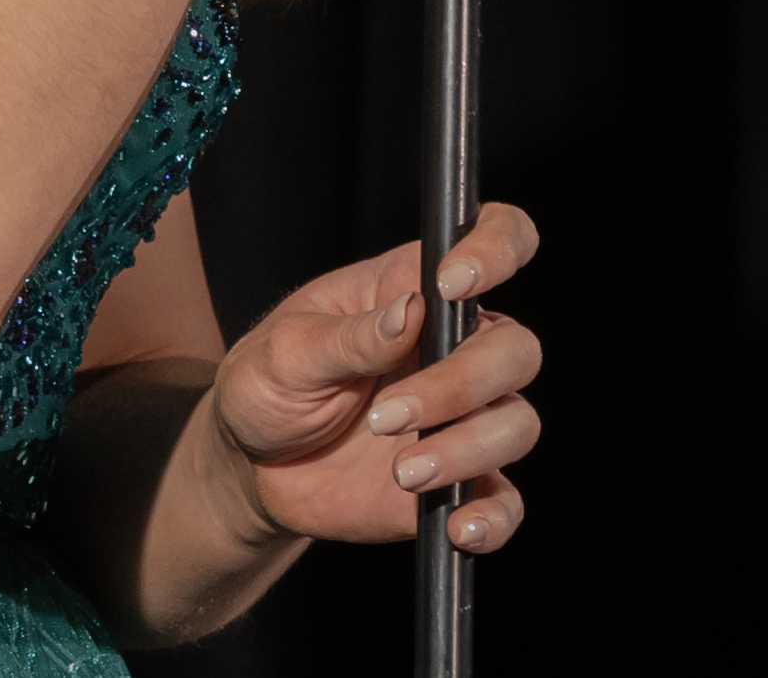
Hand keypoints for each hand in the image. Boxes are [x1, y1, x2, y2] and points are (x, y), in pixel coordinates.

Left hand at [205, 203, 541, 554]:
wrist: (250, 466)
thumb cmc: (267, 384)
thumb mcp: (286, 352)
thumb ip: (349, 336)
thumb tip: (410, 310)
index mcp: (416, 291)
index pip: (494, 240)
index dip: (496, 249)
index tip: (454, 283)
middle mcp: (455, 349)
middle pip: (514, 349)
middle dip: (462, 383)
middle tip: (387, 416)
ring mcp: (462, 418)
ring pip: (517, 422)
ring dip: (468, 448)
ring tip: (403, 471)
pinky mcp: (458, 482)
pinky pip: (504, 502)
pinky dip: (494, 516)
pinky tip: (459, 527)